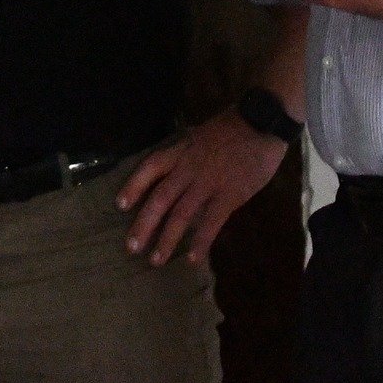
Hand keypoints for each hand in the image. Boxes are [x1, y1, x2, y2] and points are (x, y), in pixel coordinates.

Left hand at [115, 110, 288, 266]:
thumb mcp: (202, 134)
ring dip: (167, 239)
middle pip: (159, 198)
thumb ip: (188, 153)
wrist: (263, 121)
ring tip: (156, 260)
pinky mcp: (229, 195)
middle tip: (131, 247)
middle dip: (144, 225)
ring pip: (181, 214)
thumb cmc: (234, 126)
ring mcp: (208, 182)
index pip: (150, 168)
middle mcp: (188, 168)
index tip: (120, 205)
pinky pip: (212, 222)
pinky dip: (201, 241)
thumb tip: (178, 169)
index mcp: (181, 150)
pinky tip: (194, 259)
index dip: (133, 186)